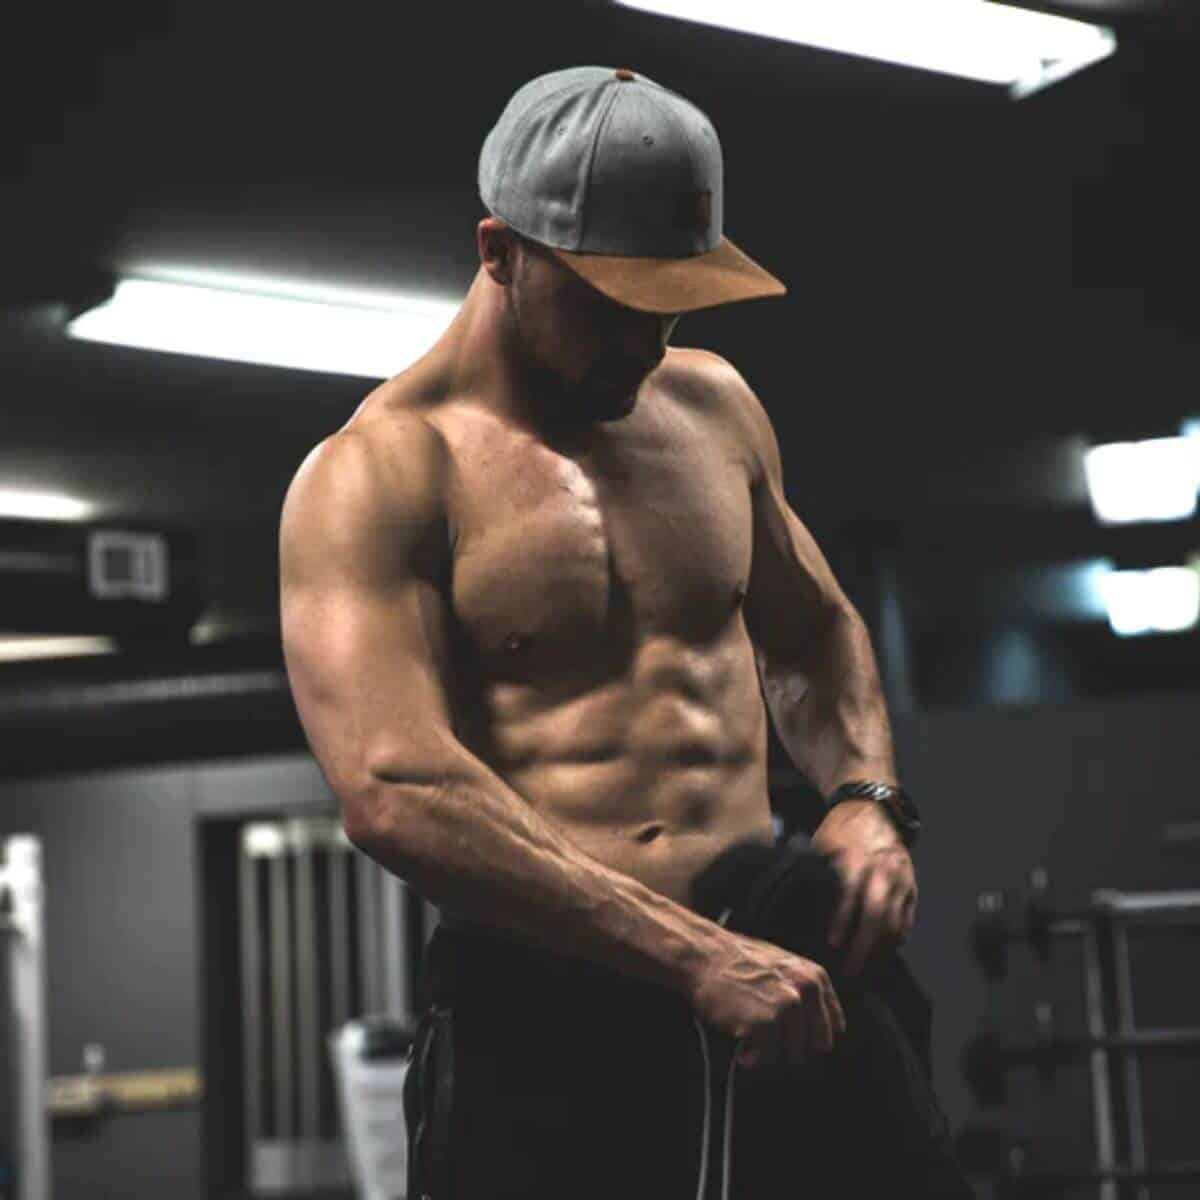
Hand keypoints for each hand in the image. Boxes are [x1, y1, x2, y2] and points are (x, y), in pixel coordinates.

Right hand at [687, 928, 846, 1068]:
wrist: (703, 954)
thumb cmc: (738, 962)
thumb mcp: (783, 966)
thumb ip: (806, 992)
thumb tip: (819, 1033)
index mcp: (815, 978)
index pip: (834, 1028)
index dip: (812, 1039)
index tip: (791, 1039)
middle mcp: (806, 991)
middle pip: (816, 1048)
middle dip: (793, 1051)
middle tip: (768, 1044)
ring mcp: (786, 1006)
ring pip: (792, 1057)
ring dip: (771, 1056)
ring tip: (752, 1042)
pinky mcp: (764, 1022)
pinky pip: (766, 1059)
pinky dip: (752, 1059)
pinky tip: (740, 1046)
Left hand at [811, 799, 916, 975]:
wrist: (872, 808)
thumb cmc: (839, 831)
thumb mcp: (820, 847)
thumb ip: (815, 876)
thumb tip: (799, 912)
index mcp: (854, 858)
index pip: (848, 895)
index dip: (840, 921)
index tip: (830, 945)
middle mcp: (881, 870)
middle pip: (876, 915)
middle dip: (864, 947)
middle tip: (849, 971)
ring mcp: (900, 879)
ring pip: (895, 922)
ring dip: (881, 951)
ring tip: (865, 971)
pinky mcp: (912, 885)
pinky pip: (907, 919)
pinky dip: (896, 940)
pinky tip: (882, 954)